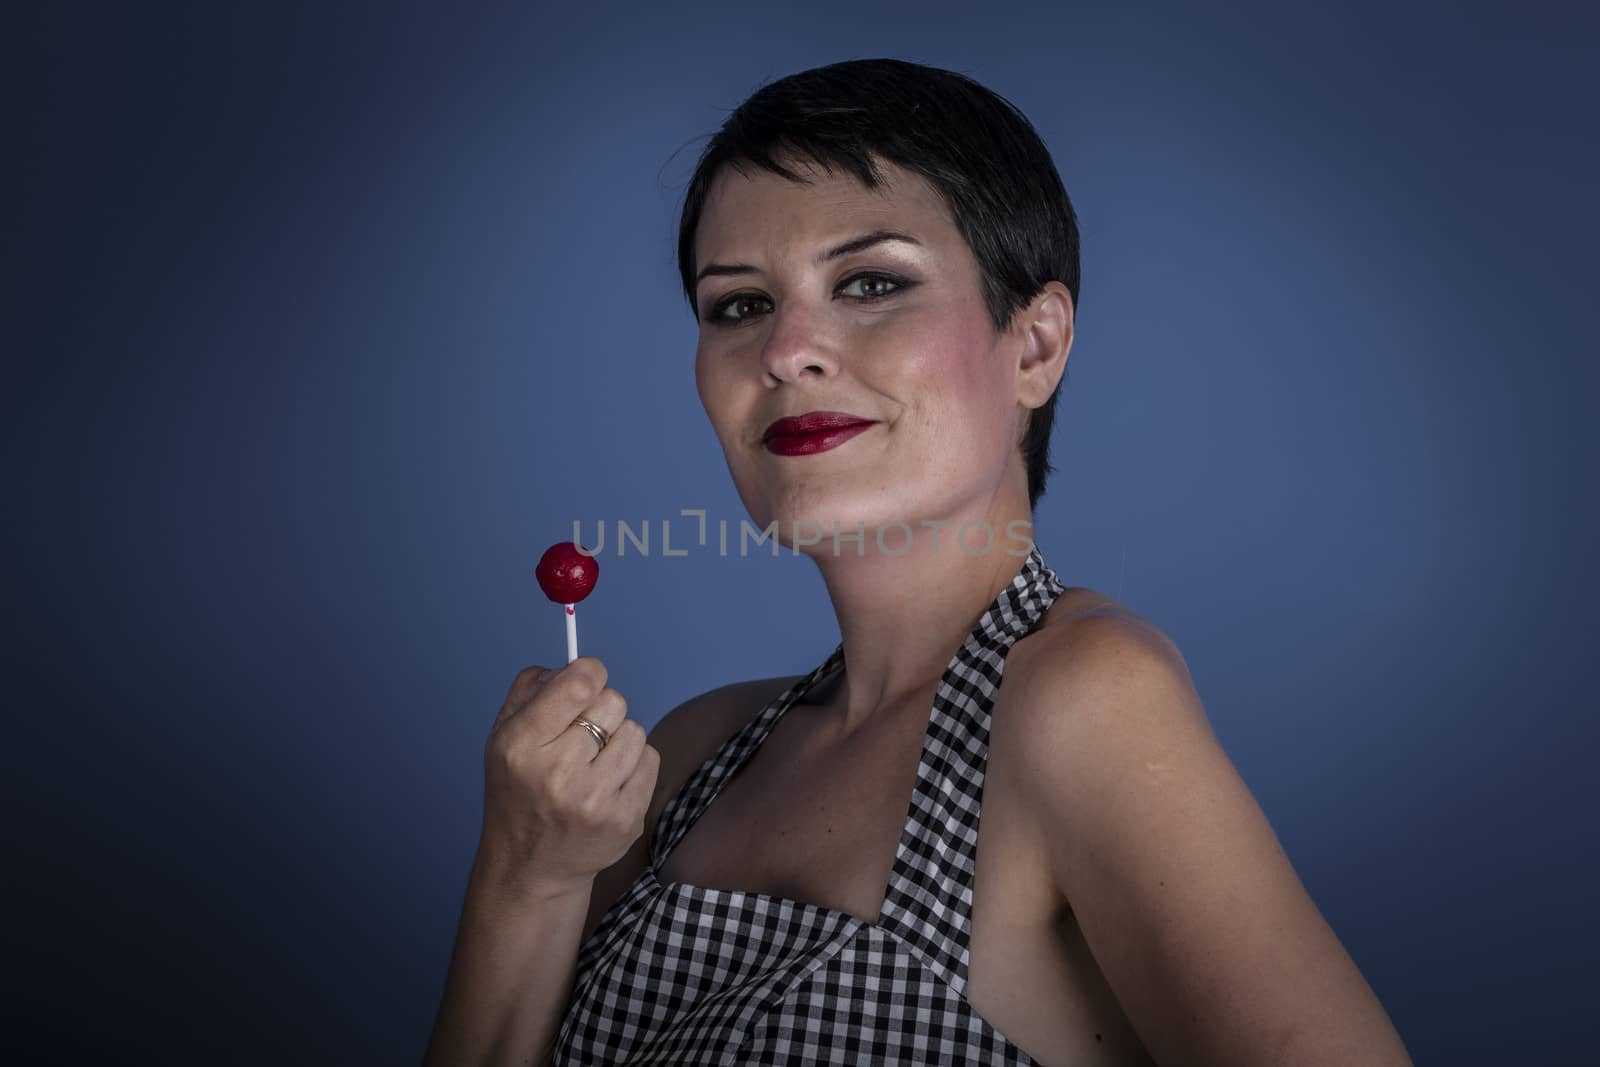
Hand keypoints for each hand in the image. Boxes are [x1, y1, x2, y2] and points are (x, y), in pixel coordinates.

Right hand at [477, 656, 659, 899]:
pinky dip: (634, 764)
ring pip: (635, 730)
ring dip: (619, 739)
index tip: (587, 681)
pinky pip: (650, 759)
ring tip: (595, 763)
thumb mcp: (502, 737)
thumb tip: (573, 664)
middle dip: (601, 710)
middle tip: (584, 735)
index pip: (578, 684)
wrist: (530, 868)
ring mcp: (593, 800)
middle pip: (612, 701)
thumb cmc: (518, 792)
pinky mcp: (624, 819)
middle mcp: (556, 773)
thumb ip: (530, 689)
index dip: (590, 673)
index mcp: (520, 745)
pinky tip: (610, 783)